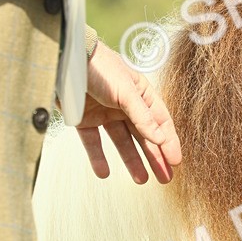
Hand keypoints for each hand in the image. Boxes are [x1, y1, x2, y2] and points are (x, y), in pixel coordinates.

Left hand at [76, 41, 181, 183]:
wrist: (66, 60)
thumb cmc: (100, 67)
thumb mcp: (126, 92)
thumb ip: (143, 117)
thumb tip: (161, 139)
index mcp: (140, 94)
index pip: (160, 121)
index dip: (169, 142)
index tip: (176, 162)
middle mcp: (125, 105)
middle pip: (144, 135)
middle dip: (155, 156)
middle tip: (165, 178)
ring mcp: (105, 113)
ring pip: (121, 142)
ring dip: (131, 160)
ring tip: (141, 180)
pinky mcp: (85, 120)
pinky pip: (94, 142)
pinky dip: (98, 157)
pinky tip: (104, 172)